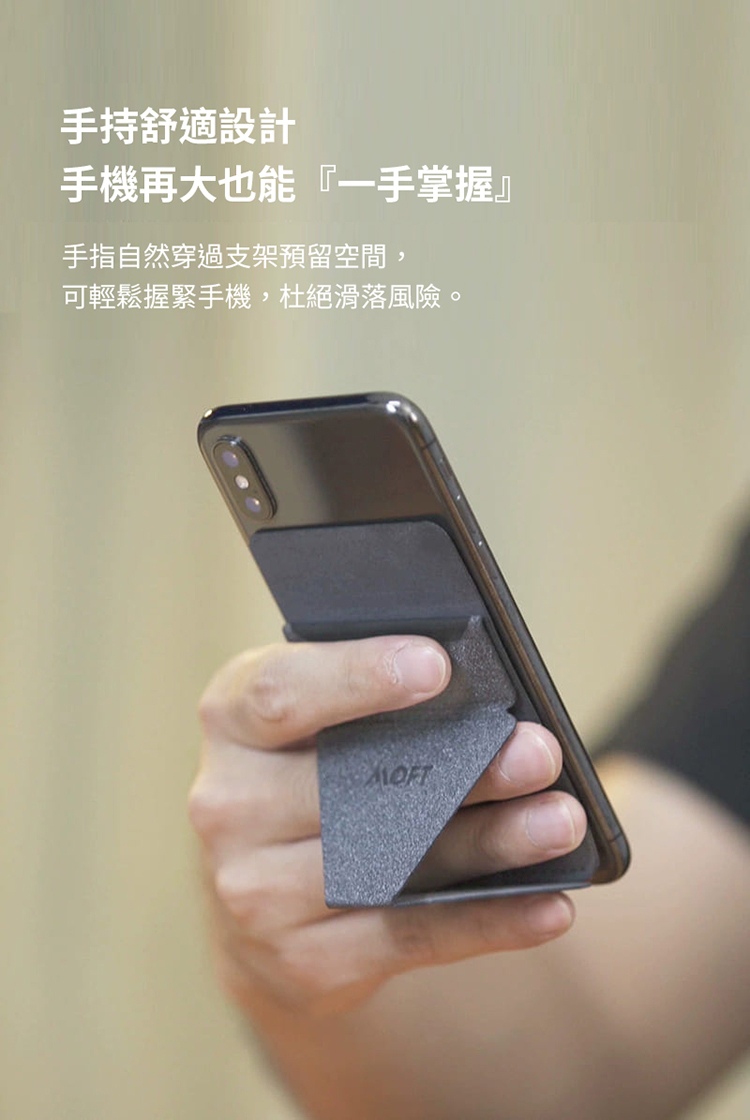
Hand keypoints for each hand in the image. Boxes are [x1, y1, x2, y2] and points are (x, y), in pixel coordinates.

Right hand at [189, 636, 585, 1015]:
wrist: (262, 887)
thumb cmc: (312, 766)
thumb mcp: (315, 716)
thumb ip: (369, 698)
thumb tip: (479, 690)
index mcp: (231, 720)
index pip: (282, 694)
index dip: (358, 677)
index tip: (438, 665)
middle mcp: (228, 806)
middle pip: (350, 786)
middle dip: (456, 769)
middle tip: (538, 750)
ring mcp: (255, 892)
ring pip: (388, 866)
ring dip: (486, 845)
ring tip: (561, 822)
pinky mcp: (301, 961)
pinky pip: (406, 940)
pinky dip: (485, 923)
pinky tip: (549, 906)